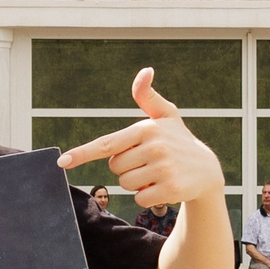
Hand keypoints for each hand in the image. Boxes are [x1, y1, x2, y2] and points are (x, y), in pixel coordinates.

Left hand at [54, 69, 223, 209]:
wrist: (207, 170)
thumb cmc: (178, 140)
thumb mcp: (165, 115)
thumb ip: (148, 96)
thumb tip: (145, 71)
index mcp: (146, 128)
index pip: (107, 143)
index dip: (82, 153)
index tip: (62, 161)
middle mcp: (155, 147)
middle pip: (114, 167)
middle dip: (126, 168)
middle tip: (147, 161)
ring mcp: (163, 168)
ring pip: (125, 184)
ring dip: (136, 183)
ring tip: (157, 173)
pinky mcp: (170, 189)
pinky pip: (139, 198)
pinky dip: (147, 196)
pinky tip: (163, 186)